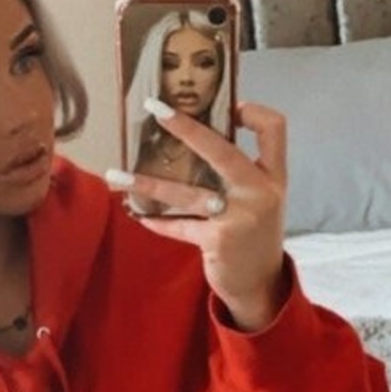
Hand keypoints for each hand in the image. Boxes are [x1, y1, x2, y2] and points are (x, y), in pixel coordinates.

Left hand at [109, 99, 288, 332]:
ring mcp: (239, 216)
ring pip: (186, 192)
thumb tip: (198, 139)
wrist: (261, 285)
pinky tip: (141, 216)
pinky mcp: (218, 240)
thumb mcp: (261, 200)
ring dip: (147, 184)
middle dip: (186, 127)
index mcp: (273, 177)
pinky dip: (159, 221)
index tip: (230, 106)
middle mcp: (260, 192)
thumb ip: (242, 174)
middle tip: (155, 110)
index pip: (274, 129)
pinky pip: (180, 225)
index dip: (253, 111)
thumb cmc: (255, 235)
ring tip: (116, 176)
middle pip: (220, 149)